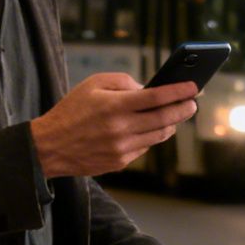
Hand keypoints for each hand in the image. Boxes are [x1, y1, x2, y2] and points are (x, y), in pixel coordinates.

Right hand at [29, 73, 197, 178]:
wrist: (49, 147)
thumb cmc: (71, 110)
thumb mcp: (92, 84)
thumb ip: (123, 81)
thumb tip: (148, 88)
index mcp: (115, 106)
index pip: (157, 97)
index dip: (179, 92)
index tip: (194, 87)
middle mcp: (121, 129)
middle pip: (165, 118)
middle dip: (184, 109)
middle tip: (193, 103)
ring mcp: (122, 148)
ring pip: (159, 135)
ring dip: (171, 124)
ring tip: (176, 114)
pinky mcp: (120, 162)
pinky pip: (145, 147)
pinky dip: (152, 136)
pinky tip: (152, 128)